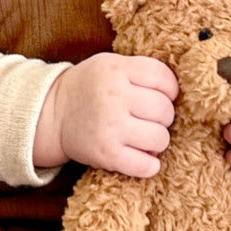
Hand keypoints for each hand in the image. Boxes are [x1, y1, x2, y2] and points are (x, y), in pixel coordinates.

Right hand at [34, 53, 177, 177]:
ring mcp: (110, 127)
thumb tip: (178, 93)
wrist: (52, 113)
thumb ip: (140, 70)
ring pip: (160, 138)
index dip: (170, 89)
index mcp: (116, 70)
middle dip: (163, 116)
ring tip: (144, 136)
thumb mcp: (110, 64)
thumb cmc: (90, 87)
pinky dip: (150, 165)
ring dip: (158, 140)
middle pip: (165, 110)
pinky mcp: (106, 154)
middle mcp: (114, 97)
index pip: (163, 78)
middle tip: (150, 118)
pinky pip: (146, 166)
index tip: (161, 95)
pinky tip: (142, 157)